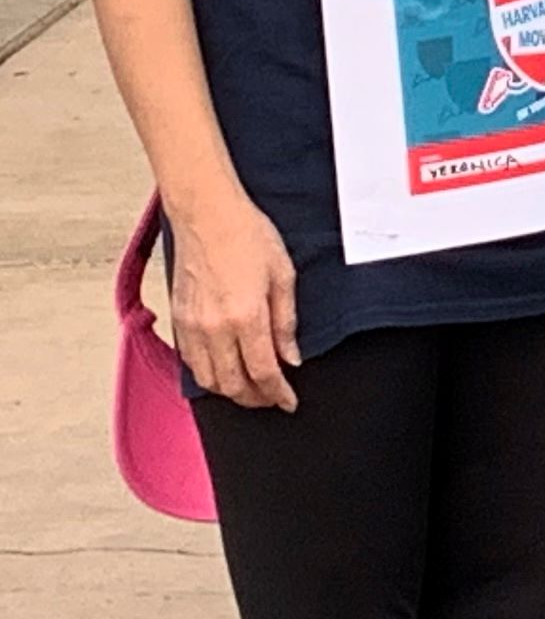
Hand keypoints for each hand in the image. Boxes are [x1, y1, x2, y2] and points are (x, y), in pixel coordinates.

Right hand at [166, 189, 300, 411]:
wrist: (208, 216)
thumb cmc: (249, 237)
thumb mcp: (284, 275)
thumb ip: (286, 322)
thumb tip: (291, 358)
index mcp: (246, 317)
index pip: (263, 372)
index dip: (278, 393)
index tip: (289, 402)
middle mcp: (214, 328)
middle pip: (233, 384)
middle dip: (255, 399)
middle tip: (272, 399)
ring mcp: (192, 326)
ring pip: (208, 379)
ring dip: (230, 391)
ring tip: (251, 389)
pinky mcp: (178, 320)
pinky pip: (190, 362)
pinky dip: (208, 375)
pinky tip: (224, 370)